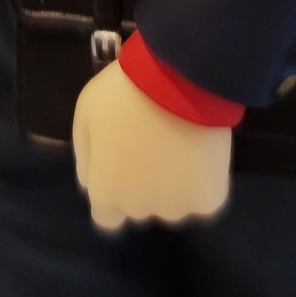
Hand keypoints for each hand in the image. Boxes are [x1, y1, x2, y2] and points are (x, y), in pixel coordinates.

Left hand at [72, 59, 232, 232]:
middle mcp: (138, 209)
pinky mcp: (209, 200)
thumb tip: (91, 181)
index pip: (107, 219)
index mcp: (105, 192)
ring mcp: (176, 207)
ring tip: (178, 148)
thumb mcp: (85, 115)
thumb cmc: (124, 92)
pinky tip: (199, 156)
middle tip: (153, 148)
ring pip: (172, 206)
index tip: (124, 170)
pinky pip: (203, 199)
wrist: (178, 77)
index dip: (115, 195)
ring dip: (173, 187)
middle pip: (140, 208)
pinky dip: (202, 183)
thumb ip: (86, 156)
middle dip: (143, 186)